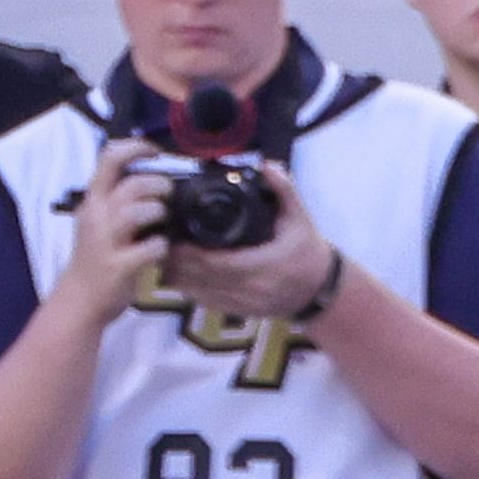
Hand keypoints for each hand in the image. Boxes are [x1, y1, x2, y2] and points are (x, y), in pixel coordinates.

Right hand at [57, 139, 169, 325]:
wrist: (80, 300)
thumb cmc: (95, 258)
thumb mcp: (99, 221)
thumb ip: (118, 200)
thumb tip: (152, 179)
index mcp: (93, 201)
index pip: (109, 158)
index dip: (136, 148)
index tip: (156, 153)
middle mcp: (96, 216)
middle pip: (130, 185)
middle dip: (157, 184)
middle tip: (168, 193)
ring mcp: (106, 242)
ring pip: (135, 212)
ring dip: (157, 211)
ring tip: (163, 219)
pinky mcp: (118, 267)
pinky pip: (147, 248)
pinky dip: (160, 246)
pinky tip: (161, 249)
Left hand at [162, 165, 338, 323]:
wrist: (320, 290)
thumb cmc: (308, 251)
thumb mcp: (300, 218)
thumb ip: (285, 191)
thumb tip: (267, 165)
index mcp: (267, 265)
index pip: (222, 264)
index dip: (193, 256)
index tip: (174, 240)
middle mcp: (254, 289)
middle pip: (205, 280)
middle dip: (178, 265)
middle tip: (158, 244)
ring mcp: (247, 304)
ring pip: (203, 294)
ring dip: (179, 279)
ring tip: (161, 258)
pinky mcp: (241, 313)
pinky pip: (209, 304)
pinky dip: (190, 291)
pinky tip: (176, 277)